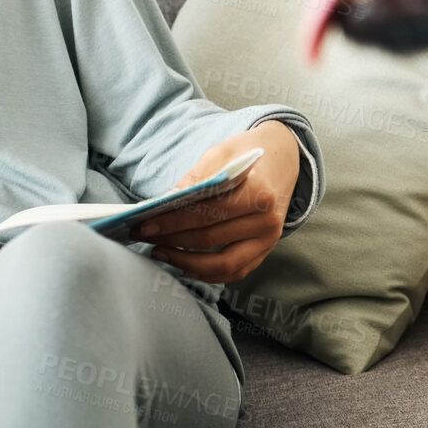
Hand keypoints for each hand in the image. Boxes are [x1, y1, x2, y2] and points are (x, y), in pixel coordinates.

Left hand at [132, 120, 299, 283]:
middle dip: (171, 240)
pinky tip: (183, 264)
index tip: (143, 225)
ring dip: (185, 262)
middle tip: (143, 237)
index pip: (206, 214)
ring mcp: (268, 241)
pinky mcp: (265, 251)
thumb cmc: (248, 154)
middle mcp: (267, 222)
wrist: (283, 159)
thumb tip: (164, 204)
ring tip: (160, 252)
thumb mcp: (221, 154)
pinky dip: (206, 273)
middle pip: (209, 240)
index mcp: (258, 193)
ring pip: (222, 264)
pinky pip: (234, 272)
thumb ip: (195, 180)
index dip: (171, 222)